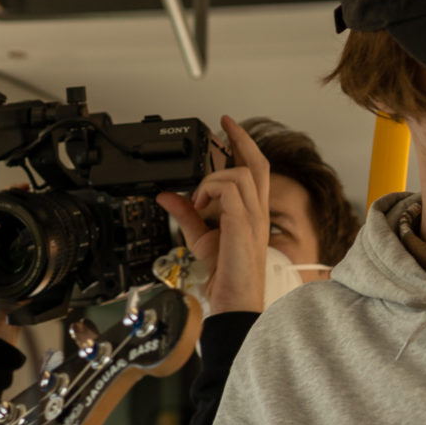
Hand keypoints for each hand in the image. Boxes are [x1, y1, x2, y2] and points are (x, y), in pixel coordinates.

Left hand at [157, 117, 271, 315]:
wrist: (232, 300)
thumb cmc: (225, 275)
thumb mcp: (199, 239)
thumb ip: (186, 214)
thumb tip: (166, 196)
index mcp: (252, 213)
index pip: (256, 171)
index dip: (245, 146)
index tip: (228, 129)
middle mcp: (257, 211)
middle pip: (259, 163)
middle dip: (242, 138)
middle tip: (225, 123)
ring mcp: (253, 216)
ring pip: (240, 173)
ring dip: (213, 179)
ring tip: (199, 200)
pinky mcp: (243, 223)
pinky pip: (230, 189)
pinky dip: (210, 191)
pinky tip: (200, 206)